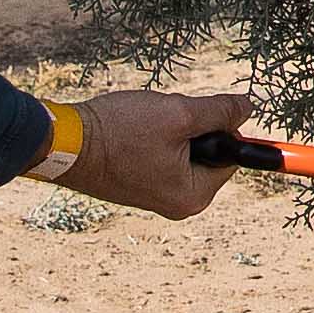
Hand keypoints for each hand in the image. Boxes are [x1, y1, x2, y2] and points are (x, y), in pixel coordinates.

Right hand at [70, 89, 250, 220]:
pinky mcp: (137, 184)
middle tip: (162, 120)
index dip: (221, 126)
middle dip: (191, 128)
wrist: (65, 143)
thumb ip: (220, 112)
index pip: (232, 156)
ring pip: (183, 149)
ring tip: (141, 126)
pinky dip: (152, 136)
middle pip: (208, 153)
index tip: (194, 114)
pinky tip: (129, 132)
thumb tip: (248, 108)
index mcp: (194, 195)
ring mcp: (155, 196)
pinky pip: (161, 154)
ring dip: (170, 129)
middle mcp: (177, 204)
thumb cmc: (120, 132)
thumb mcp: (179, 114)